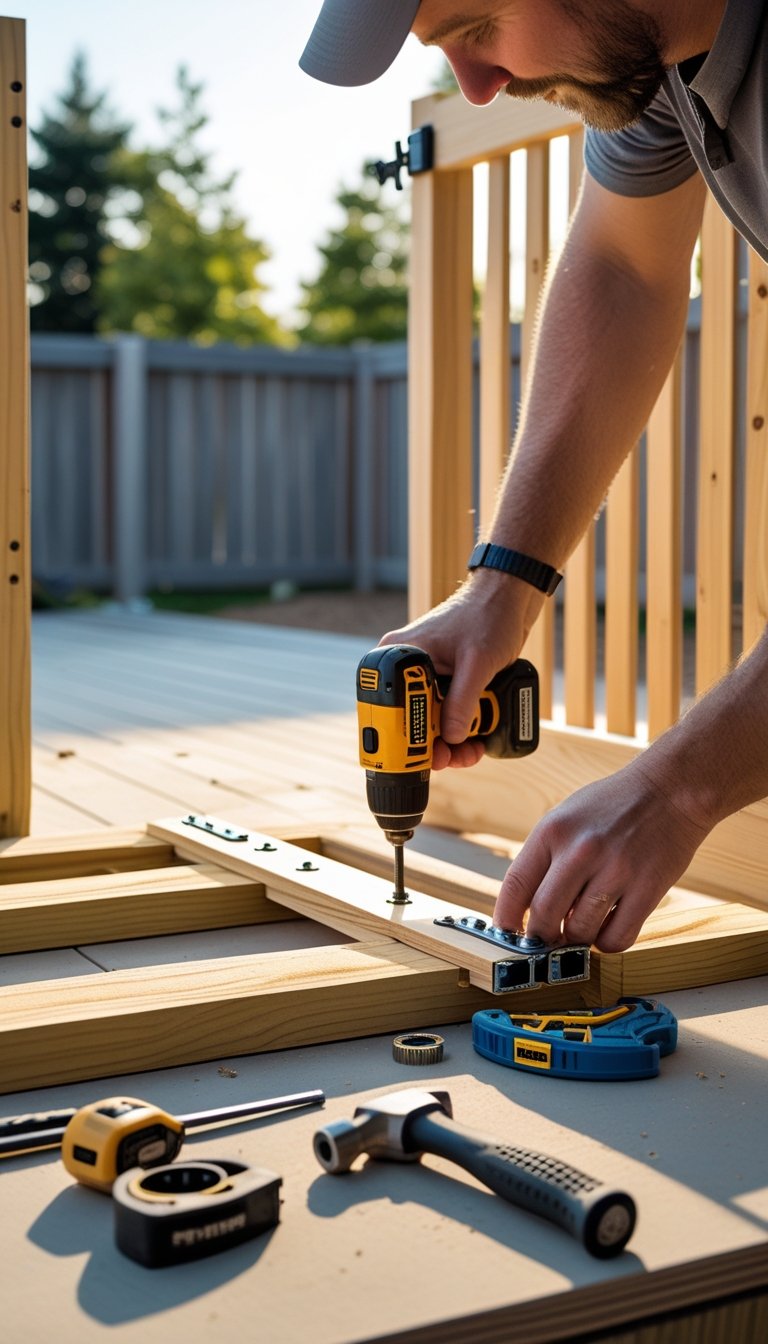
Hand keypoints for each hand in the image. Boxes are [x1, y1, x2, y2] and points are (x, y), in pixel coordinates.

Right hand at [380, 574, 543, 768]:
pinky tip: (477, 739)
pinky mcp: (448, 683)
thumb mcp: (477, 662)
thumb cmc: (489, 615)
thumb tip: (451, 739)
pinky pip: (448, 713)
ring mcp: (429, 677)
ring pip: (432, 721)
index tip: (424, 757)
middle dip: (435, 744)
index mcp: (401, 655)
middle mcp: (410, 668)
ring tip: (473, 750)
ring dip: (453, 741)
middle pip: (412, 719)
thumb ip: (462, 701)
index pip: (389, 706)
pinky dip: (462, 729)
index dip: (405, 736)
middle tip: (457, 757)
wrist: (511, 598)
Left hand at [493, 758, 709, 951]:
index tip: (507, 934)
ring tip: (582, 929)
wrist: (670, 789)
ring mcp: (616, 870)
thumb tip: (529, 910)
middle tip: (547, 941)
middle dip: (540, 938)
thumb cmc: (614, 805)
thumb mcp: (567, 817)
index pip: (515, 886)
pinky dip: (608, 943)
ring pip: (580, 932)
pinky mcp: (648, 888)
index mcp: (553, 830)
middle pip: (543, 917)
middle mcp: (580, 850)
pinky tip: (609, 928)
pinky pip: (618, 938)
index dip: (505, 919)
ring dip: (576, 941)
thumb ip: (547, 859)